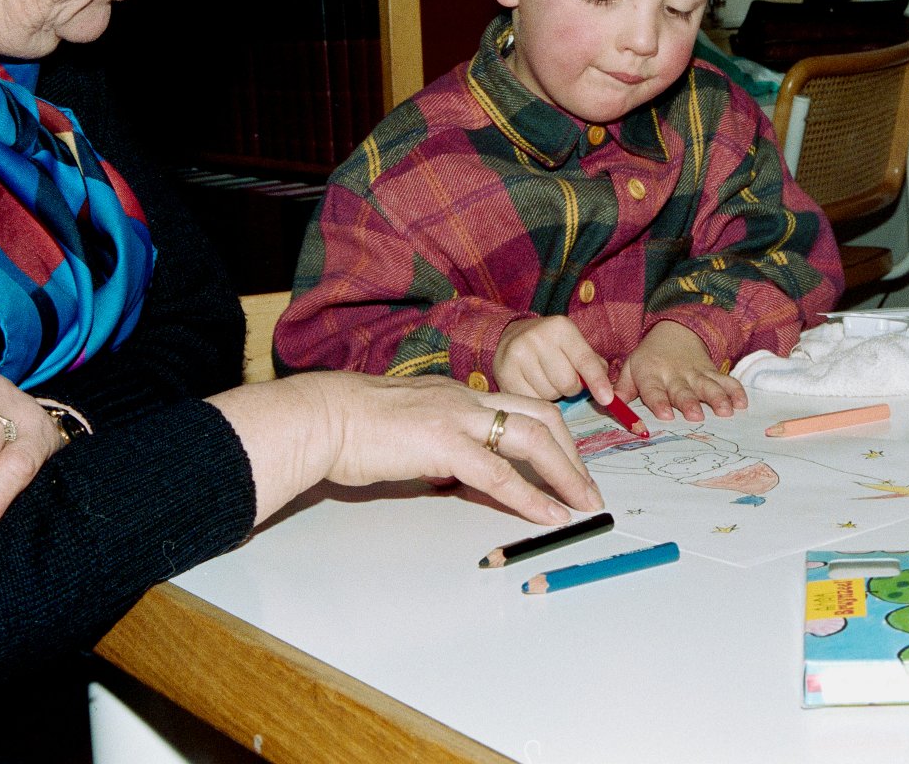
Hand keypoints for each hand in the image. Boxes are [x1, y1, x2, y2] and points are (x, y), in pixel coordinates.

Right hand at [209, 372, 604, 526]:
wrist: (320, 417)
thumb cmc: (351, 428)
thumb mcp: (409, 432)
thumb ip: (440, 448)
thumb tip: (458, 474)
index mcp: (459, 394)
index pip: (522, 408)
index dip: (554, 436)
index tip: (570, 464)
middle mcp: (467, 399)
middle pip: (542, 417)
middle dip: (574, 455)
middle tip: (588, 490)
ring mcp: (457, 418)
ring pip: (533, 439)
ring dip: (566, 474)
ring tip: (583, 504)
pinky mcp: (443, 445)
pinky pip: (499, 473)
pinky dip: (530, 496)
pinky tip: (549, 515)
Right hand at [493, 315, 615, 403]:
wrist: (511, 335)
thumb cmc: (551, 344)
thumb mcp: (573, 344)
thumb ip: (593, 364)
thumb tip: (605, 391)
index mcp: (561, 328)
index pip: (585, 360)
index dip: (597, 382)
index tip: (607, 400)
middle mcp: (538, 337)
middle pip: (568, 383)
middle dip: (570, 388)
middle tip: (562, 379)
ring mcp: (518, 354)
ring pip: (549, 394)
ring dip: (552, 394)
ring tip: (544, 379)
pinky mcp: (505, 372)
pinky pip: (531, 400)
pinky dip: (536, 399)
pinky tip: (531, 385)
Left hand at [616, 321, 746, 421]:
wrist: (675, 332)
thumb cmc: (649, 359)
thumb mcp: (631, 368)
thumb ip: (622, 389)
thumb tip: (607, 407)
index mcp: (651, 373)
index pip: (653, 389)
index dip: (659, 402)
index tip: (666, 416)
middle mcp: (674, 374)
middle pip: (683, 390)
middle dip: (690, 403)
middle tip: (696, 416)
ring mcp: (696, 372)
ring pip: (708, 386)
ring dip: (718, 398)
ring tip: (726, 412)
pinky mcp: (712, 371)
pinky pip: (726, 380)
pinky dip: (736, 391)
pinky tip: (743, 403)